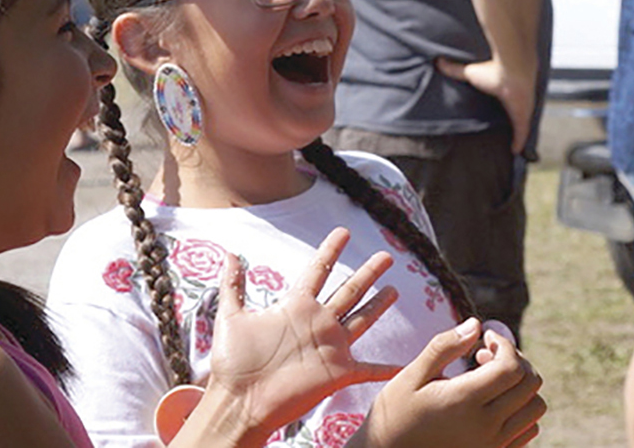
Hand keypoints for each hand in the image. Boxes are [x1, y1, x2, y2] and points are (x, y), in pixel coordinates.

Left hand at [190, 227, 400, 443]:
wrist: (239, 402)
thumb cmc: (233, 362)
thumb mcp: (231, 317)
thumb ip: (233, 285)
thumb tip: (228, 253)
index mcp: (295, 306)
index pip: (318, 270)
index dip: (331, 250)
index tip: (344, 231)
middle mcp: (317, 322)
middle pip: (349, 290)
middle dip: (368, 273)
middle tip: (386, 255)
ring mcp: (330, 346)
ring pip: (362, 319)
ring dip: (378, 306)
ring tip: (394, 290)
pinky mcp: (338, 372)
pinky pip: (369, 369)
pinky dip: (388, 368)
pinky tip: (404, 365)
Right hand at [355, 320, 545, 447]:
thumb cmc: (395, 413)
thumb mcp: (413, 375)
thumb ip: (445, 347)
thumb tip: (476, 324)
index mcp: (463, 402)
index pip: (511, 368)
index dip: (505, 344)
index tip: (486, 337)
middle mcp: (485, 427)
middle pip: (529, 384)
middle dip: (515, 359)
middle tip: (486, 354)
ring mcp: (493, 446)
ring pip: (535, 407)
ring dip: (520, 385)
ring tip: (491, 378)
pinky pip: (529, 430)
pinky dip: (521, 410)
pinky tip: (494, 401)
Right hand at [436, 57, 535, 153]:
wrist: (511, 69)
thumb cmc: (492, 69)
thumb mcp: (469, 72)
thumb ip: (455, 70)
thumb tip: (438, 61)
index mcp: (502, 92)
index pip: (500, 104)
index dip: (497, 111)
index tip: (491, 118)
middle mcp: (513, 102)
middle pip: (509, 117)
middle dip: (506, 125)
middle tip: (497, 135)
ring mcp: (520, 111)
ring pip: (518, 127)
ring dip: (515, 135)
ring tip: (505, 145)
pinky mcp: (522, 119)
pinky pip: (521, 135)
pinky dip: (519, 143)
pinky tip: (515, 152)